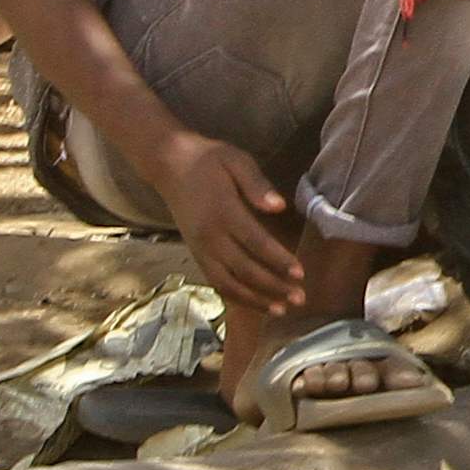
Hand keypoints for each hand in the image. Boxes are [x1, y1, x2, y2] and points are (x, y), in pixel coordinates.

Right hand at [146, 131, 302, 313]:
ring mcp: (200, 248)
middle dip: (273, 287)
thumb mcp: (236, 160)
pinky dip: (235, 295)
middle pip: (244, 270)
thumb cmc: (209, 160)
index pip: (256, 243)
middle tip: (300, 299)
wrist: (169, 164)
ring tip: (281, 310)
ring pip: (227, 282)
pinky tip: (255, 303)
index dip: (278, 260)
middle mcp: (209, 236)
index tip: (300, 274)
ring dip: (255, 299)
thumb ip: (258, 184)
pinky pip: (215, 281)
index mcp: (223, 212)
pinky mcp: (195, 253)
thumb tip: (279, 207)